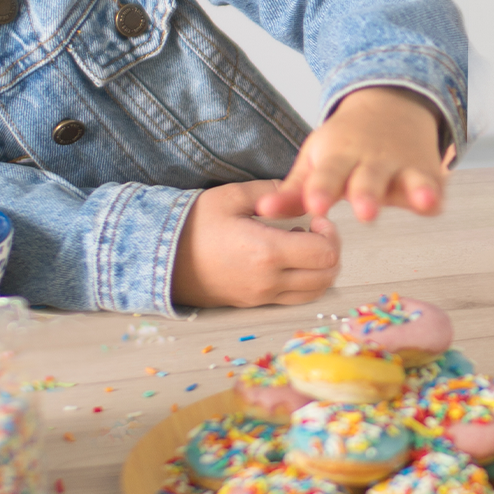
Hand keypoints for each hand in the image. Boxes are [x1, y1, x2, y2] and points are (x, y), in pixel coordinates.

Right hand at [172, 181, 341, 307]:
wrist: (162, 258)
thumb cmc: (193, 225)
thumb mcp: (232, 196)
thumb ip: (272, 192)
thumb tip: (299, 191)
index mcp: (266, 252)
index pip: (325, 253)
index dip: (331, 234)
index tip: (317, 218)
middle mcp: (268, 281)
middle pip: (327, 276)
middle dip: (331, 251)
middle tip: (316, 230)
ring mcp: (262, 296)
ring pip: (315, 291)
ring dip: (320, 269)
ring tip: (302, 245)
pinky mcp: (255, 302)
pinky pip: (295, 298)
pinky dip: (305, 281)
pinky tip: (288, 260)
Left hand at [259, 86, 452, 221]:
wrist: (392, 104)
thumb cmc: (346, 143)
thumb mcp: (316, 160)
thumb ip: (293, 192)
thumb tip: (262, 212)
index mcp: (339, 155)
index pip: (327, 175)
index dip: (322, 190)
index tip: (316, 205)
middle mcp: (372, 160)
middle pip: (369, 180)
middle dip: (368, 194)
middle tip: (365, 212)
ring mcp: (402, 165)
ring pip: (408, 180)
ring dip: (413, 190)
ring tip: (419, 202)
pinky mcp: (426, 172)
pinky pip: (434, 185)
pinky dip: (436, 194)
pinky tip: (437, 204)